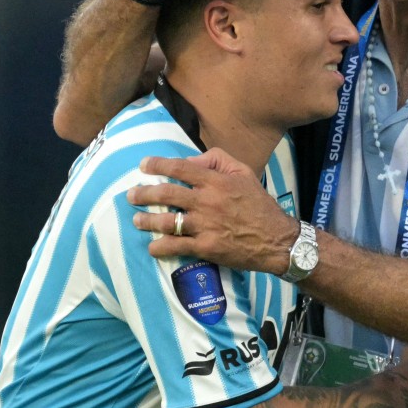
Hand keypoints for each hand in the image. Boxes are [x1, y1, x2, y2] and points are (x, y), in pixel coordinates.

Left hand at [129, 148, 297, 273]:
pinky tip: (152, 247)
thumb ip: (218, 160)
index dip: (158, 165)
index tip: (143, 165)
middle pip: (167, 194)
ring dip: (147, 221)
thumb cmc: (259, 205)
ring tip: (137, 220)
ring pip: (167, 222)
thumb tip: (190, 160)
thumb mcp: (245, 173)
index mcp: (217, 182)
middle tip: (131, 195)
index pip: (181, 168)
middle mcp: (208, 202)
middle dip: (144, 194)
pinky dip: (160, 247)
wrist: (276, 240)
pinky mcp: (206, 247)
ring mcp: (206, 226)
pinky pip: (176, 246)